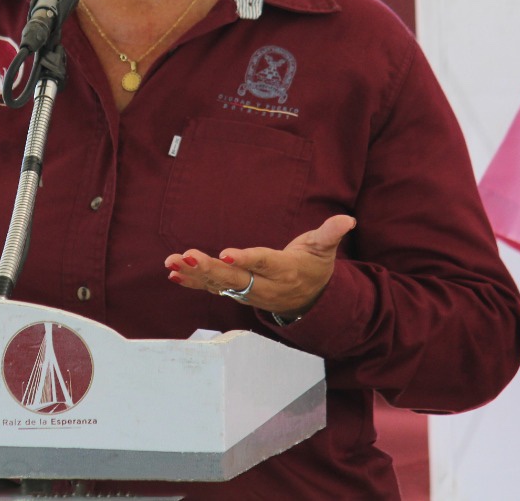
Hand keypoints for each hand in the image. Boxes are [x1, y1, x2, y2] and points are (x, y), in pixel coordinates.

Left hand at [164, 214, 356, 316]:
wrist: (310, 300)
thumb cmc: (314, 267)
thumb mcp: (324, 249)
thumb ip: (330, 233)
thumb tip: (347, 219)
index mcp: (284, 270)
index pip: (263, 263)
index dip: (245, 259)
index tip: (226, 254)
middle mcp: (264, 285)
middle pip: (234, 277)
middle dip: (208, 267)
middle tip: (185, 255)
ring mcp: (249, 291)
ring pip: (219, 284)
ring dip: (194, 273)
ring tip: (171, 262)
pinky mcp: (237, 292)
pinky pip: (212, 288)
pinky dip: (192, 282)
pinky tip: (173, 274)